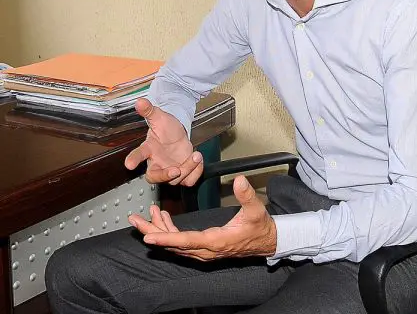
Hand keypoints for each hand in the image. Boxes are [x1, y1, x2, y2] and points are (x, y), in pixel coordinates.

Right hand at [124, 98, 203, 185]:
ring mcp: (169, 170)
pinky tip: (197, 159)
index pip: (138, 155)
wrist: (179, 133)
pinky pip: (188, 181)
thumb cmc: (166, 128)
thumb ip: (149, 110)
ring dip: (188, 168)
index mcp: (149, 149)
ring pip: (175, 179)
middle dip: (164, 176)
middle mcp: (157, 163)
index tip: (129, 164)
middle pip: (154, 177)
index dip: (133, 160)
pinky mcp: (182, 174)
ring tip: (196, 155)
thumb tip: (140, 101)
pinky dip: (196, 173)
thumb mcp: (160, 117)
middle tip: (175, 170)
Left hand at [128, 175, 276, 259]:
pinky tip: (163, 217)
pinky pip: (181, 242)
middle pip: (173, 244)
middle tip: (135, 221)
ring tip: (147, 214)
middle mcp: (206, 250)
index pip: (186, 241)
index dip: (166, 238)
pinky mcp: (203, 247)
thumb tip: (239, 180)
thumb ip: (246, 195)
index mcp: (216, 241)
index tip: (149, 236)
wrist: (265, 241)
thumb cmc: (259, 227)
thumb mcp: (255, 209)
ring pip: (175, 244)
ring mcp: (203, 250)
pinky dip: (169, 230)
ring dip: (159, 229)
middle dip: (152, 232)